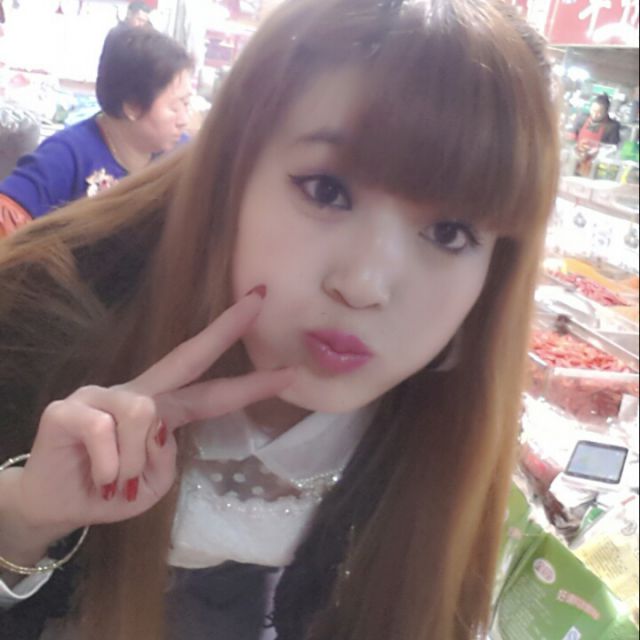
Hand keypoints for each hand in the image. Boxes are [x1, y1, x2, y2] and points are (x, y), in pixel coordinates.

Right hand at [11, 289, 292, 540]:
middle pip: (188, 355)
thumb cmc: (109, 491)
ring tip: (118, 481)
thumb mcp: (152, 486)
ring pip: (145, 415)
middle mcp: (140, 393)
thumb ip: (166, 459)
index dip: (251, 384)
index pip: (213, 392)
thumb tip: (160, 427)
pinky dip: (110, 466)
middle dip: (226, 328)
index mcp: (165, 410)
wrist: (55, 506)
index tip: (289, 372)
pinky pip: (106, 433)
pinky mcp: (70, 406)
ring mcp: (104, 394)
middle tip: (259, 299)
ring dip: (135, 463)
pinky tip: (99, 476)